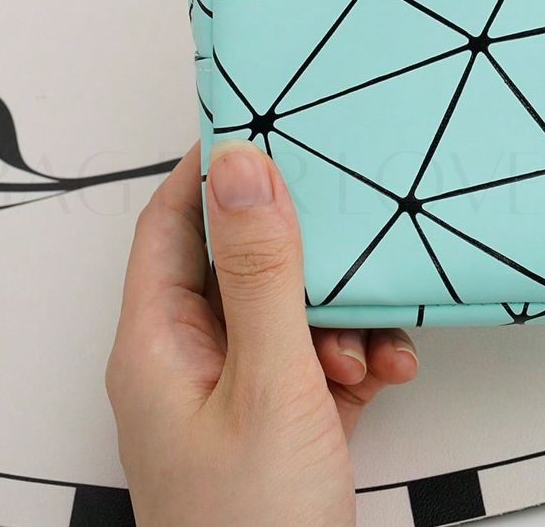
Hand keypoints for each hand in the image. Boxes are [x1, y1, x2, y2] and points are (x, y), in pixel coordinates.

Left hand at [106, 141, 418, 526]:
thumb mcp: (269, 385)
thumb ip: (261, 274)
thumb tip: (243, 167)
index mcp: (157, 343)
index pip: (168, 221)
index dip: (210, 169)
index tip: (265, 122)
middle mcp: (189, 361)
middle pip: (238, 260)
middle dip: (302, 250)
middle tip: (347, 218)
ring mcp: (235, 393)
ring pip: (287, 308)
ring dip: (339, 312)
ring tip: (367, 340)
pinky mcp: (279, 422)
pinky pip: (316, 357)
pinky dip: (356, 355)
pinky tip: (387, 368)